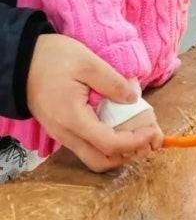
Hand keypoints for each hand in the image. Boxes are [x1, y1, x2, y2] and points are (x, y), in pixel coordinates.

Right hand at [27, 35, 160, 171]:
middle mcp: (65, 134)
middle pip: (101, 161)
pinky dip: (107, 142)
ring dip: (118, 151)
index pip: (110, 144)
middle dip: (129, 154)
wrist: (19, 59)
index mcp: (73, 119)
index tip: (153, 131)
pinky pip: (87, 146)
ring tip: (137, 132)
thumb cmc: (52, 58)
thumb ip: (113, 83)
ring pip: (93, 156)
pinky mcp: (61, 129)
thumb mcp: (87, 62)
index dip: (135, 142)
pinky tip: (120, 126)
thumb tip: (133, 99)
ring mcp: (61, 134)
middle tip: (148, 137)